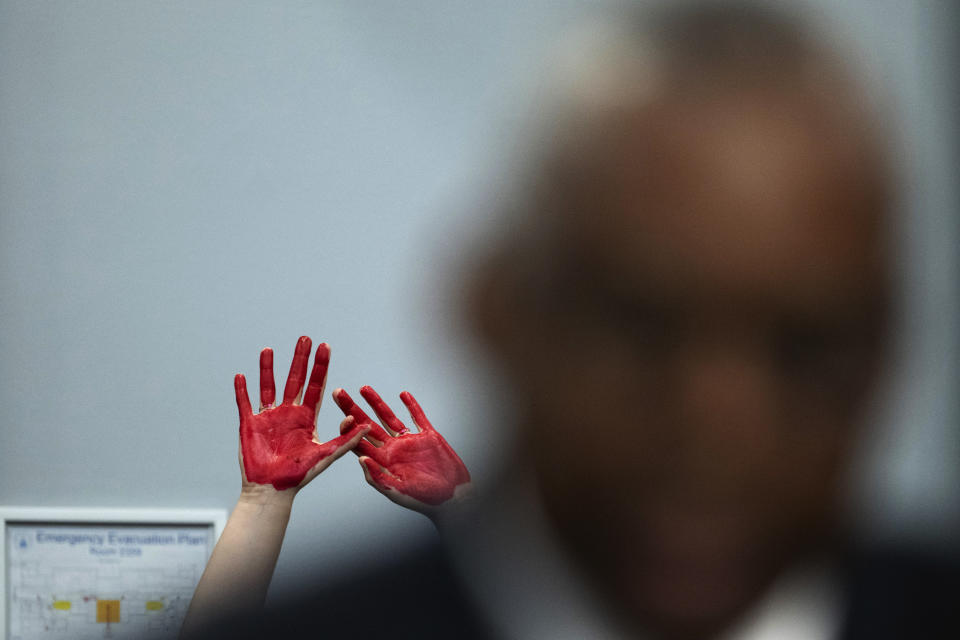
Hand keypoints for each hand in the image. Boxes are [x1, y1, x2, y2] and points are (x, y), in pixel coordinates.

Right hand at [234, 336, 367, 491]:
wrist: (273, 491)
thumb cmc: (300, 476)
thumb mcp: (326, 455)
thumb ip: (345, 440)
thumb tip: (366, 425)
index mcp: (307, 418)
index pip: (315, 386)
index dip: (320, 367)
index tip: (325, 347)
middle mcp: (288, 413)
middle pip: (295, 380)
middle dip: (300, 359)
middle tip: (305, 338)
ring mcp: (268, 417)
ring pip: (268, 386)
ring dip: (268, 368)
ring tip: (270, 349)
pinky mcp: (250, 424)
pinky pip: (245, 403)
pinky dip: (242, 390)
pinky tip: (241, 375)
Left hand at [332, 386, 470, 513]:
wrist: (452, 497)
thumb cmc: (424, 500)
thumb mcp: (398, 492)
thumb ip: (379, 477)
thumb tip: (360, 460)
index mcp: (383, 462)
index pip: (360, 442)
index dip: (348, 428)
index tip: (341, 416)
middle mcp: (393, 449)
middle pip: (368, 425)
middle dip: (353, 409)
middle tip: (338, 392)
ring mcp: (409, 441)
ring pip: (389, 417)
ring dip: (376, 403)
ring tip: (363, 388)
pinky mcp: (427, 436)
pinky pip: (417, 417)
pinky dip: (411, 406)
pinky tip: (403, 394)